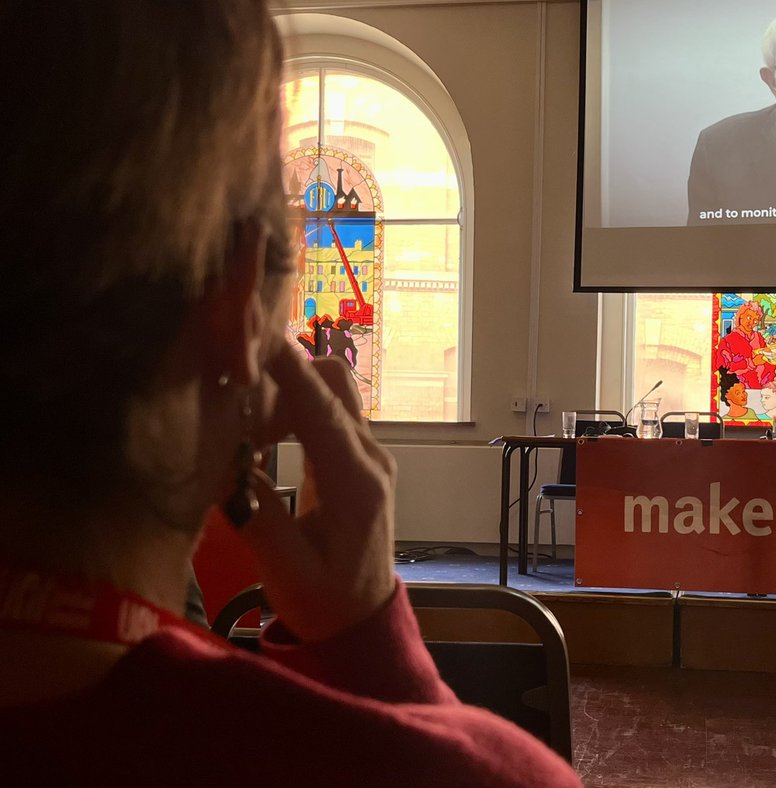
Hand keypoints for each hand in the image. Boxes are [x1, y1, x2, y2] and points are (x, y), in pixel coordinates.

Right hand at [237, 348, 397, 641]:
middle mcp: (371, 458)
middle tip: (234, 389)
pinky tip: (260, 436)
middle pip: (335, 382)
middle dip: (286, 371)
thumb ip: (258, 518)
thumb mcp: (286, 572)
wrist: (362, 619)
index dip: (289, 370)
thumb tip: (224, 469)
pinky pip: (326, 413)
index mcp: (357, 485)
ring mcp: (368, 454)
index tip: (254, 336)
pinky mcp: (356, 458)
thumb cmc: (326, 603)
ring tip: (242, 422)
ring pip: (331, 391)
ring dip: (288, 390)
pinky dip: (293, 408)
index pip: (322, 410)